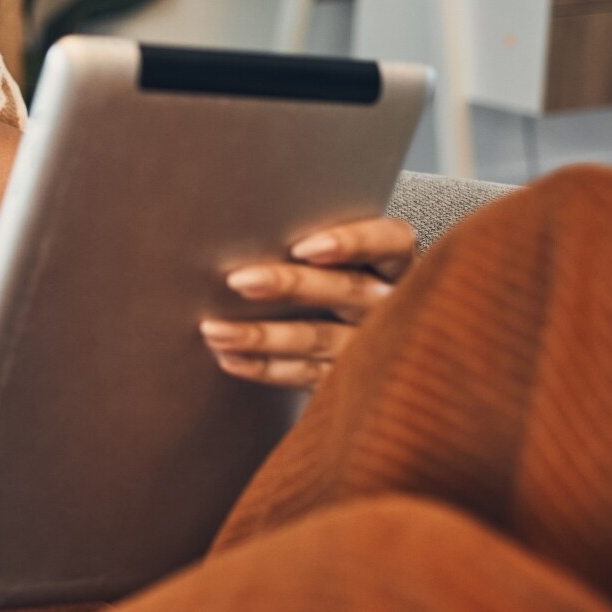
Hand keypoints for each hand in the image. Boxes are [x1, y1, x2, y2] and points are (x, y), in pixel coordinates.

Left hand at [199, 216, 417, 390]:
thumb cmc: (335, 280)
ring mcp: (374, 347)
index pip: (390, 242)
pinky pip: (306, 375)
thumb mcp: (340, 259)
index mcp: (397, 264)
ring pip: (319, 338)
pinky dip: (264, 368)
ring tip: (214, 329)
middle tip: (239, 281)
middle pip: (347, 290)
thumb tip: (242, 231)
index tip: (303, 246)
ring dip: (262, 335)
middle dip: (291, 285)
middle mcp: (391, 304)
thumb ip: (311, 247)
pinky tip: (229, 359)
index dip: (352, 242)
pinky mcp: (351, 380)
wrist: (377, 352)